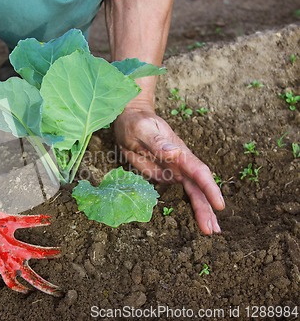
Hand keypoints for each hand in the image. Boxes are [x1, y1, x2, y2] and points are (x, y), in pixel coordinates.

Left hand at [114, 105, 224, 234]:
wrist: (131, 119)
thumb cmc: (135, 122)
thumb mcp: (142, 130)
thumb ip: (157, 142)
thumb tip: (176, 153)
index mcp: (179, 152)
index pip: (199, 171)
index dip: (210, 188)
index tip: (219, 205)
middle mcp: (181, 163)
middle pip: (198, 187)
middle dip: (206, 208)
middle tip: (213, 230)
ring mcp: (176, 170)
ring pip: (193, 192)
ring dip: (202, 210)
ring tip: (211, 230)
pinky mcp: (168, 176)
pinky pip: (182, 192)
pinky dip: (191, 206)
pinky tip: (198, 219)